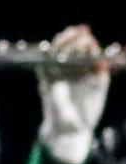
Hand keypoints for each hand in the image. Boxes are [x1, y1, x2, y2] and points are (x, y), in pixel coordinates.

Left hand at [38, 25, 110, 163]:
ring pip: (87, 53)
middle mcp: (67, 68)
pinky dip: (106, 59)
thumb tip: (60, 84)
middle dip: (77, 38)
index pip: (57, 49)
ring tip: (91, 42)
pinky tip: (111, 54)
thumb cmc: (58, 118)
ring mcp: (83, 73)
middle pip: (72, 47)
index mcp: (51, 70)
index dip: (63, 39)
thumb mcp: (55, 108)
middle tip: (83, 33)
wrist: (71, 130)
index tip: (67, 35)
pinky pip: (102, 66)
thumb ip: (57, 97)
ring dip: (90, 45)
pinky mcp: (98, 81)